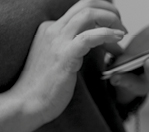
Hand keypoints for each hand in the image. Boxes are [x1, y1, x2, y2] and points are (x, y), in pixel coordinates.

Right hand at [12, 0, 124, 121]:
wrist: (26, 104)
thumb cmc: (46, 87)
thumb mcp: (60, 58)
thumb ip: (76, 46)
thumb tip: (100, 41)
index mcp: (51, 28)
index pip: (82, 10)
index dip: (103, 16)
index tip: (116, 30)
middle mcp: (53, 29)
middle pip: (86, 5)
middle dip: (110, 11)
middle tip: (122, 27)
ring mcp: (57, 41)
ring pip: (88, 14)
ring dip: (112, 20)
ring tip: (122, 33)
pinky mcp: (64, 55)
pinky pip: (89, 37)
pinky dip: (107, 34)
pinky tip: (117, 39)